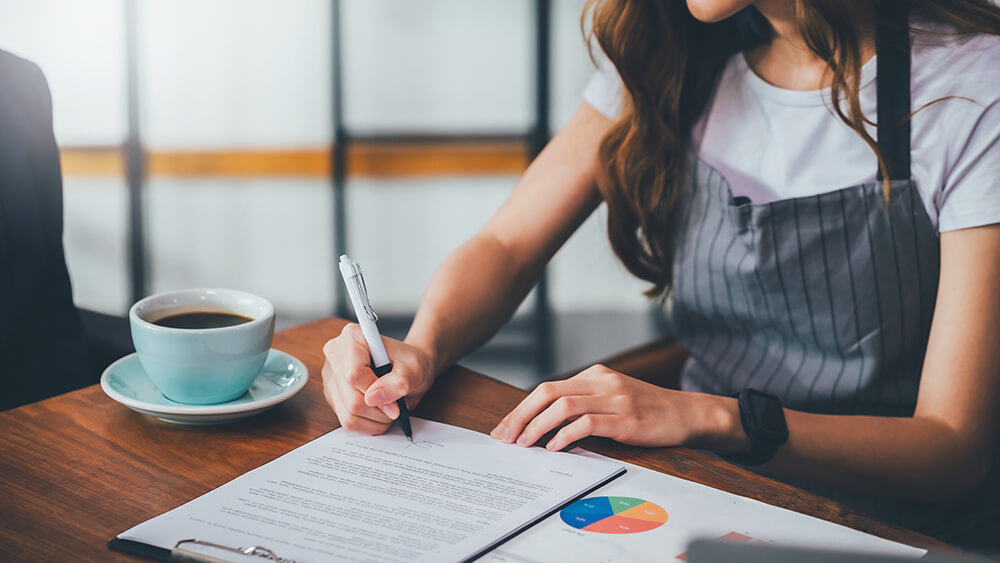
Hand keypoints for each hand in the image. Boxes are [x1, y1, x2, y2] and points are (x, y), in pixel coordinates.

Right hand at [321, 323, 435, 433]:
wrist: (408, 368)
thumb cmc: (410, 363)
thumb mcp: (414, 369)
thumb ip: (399, 381)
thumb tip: (374, 397)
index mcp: (353, 337)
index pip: (354, 374)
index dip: (376, 392)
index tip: (395, 401)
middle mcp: (336, 354)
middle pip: (351, 398)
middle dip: (379, 410)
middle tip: (397, 407)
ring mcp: (331, 376)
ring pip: (348, 414)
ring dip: (375, 419)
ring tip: (390, 408)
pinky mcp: (332, 395)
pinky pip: (347, 421)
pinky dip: (368, 424)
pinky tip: (379, 412)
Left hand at [490, 364, 741, 451]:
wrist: (688, 414)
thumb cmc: (647, 410)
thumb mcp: (612, 397)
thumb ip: (583, 403)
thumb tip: (543, 423)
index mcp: (595, 375)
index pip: (547, 388)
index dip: (521, 408)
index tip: (504, 428)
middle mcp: (602, 382)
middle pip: (548, 392)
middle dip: (520, 416)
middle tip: (505, 438)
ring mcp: (615, 399)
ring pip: (563, 406)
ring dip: (537, 426)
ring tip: (524, 444)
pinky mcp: (626, 420)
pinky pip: (587, 423)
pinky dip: (565, 436)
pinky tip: (555, 448)